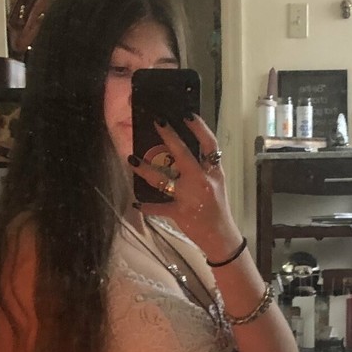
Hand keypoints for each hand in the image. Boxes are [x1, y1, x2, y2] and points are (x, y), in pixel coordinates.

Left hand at [129, 115, 240, 257]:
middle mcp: (203, 182)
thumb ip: (204, 168)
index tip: (187, 114)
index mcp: (214, 173)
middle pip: (184, 155)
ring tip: (131, 159)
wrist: (220, 237)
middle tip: (157, 121)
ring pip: (163, 180)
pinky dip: (147, 206)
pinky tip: (136, 202)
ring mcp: (190, 197)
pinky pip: (159, 208)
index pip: (210, 146)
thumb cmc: (217, 208)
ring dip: (145, 169)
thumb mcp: (217, 184)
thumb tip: (183, 150)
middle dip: (169, 137)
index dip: (199, 128)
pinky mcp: (179, 213)